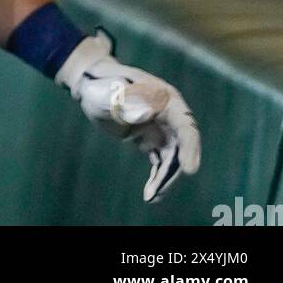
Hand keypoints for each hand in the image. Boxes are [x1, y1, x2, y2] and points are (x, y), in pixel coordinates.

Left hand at [56, 30, 200, 201]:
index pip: (185, 124)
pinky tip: (151, 193)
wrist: (93, 88)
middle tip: (159, 190)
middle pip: (182, 146)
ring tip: (151, 196)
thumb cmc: (101, 86)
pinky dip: (158, 176)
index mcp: (164, 98)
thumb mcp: (109, 93)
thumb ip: (126, 102)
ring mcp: (162, 128)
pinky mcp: (152, 140)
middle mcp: (169, 114)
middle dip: (174, 170)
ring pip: (172, 157)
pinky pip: (161, 161)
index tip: (188, 170)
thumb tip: (148, 113)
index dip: (189, 147)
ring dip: (165, 178)